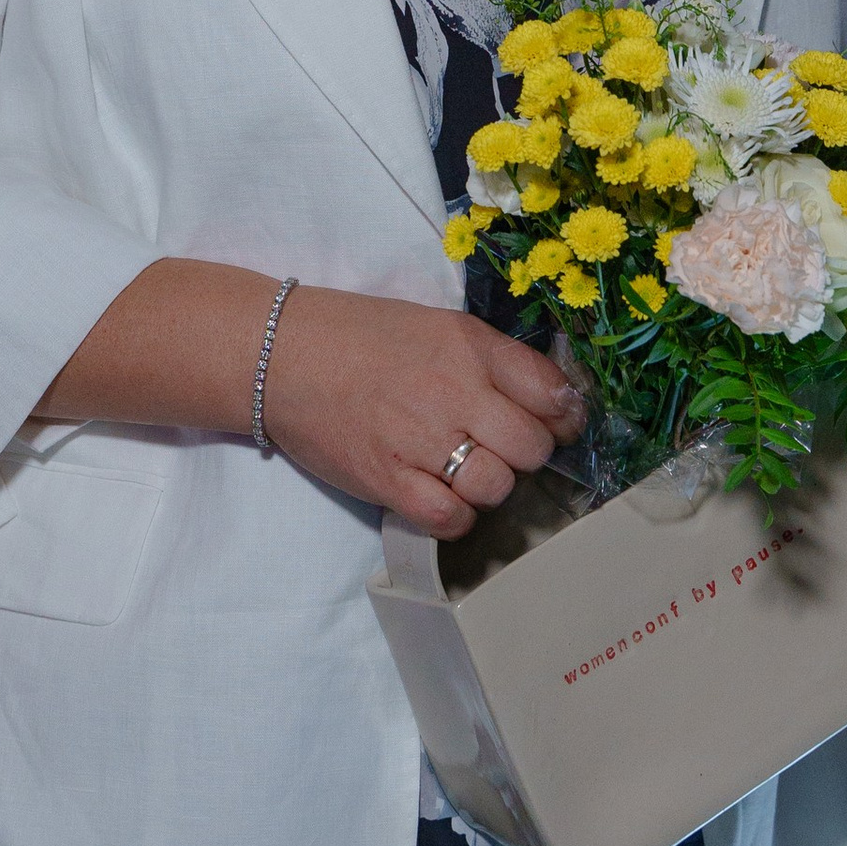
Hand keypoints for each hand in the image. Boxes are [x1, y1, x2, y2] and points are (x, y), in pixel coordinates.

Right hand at [261, 290, 584, 536]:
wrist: (283, 355)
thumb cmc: (364, 337)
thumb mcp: (439, 326)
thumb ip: (495, 360)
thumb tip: (554, 401)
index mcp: (470, 346)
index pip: (551, 392)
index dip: (564, 417)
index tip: (556, 425)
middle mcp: (453, 391)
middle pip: (532, 448)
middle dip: (526, 455)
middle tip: (500, 449)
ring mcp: (419, 439)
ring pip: (496, 487)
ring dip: (489, 487)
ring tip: (466, 472)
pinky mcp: (387, 479)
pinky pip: (449, 518)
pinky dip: (456, 516)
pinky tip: (443, 498)